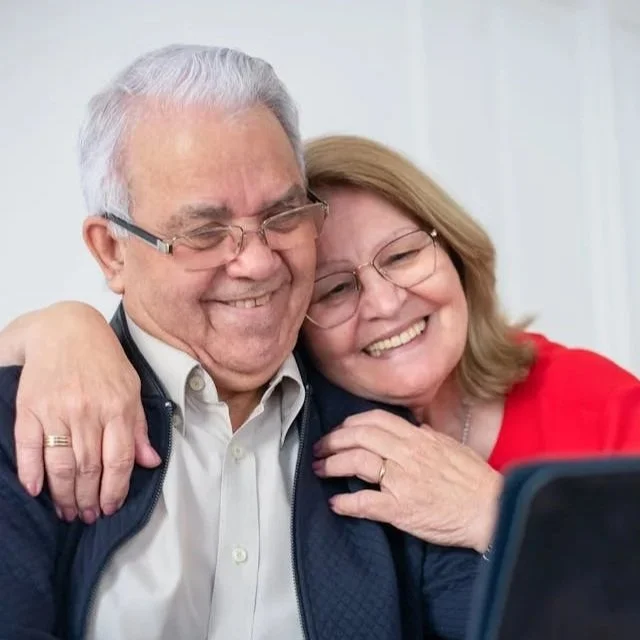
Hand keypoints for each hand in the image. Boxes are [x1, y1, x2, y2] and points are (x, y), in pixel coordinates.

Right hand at [12, 302, 160, 521]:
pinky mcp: (29, 407)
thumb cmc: (104, 360)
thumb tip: (150, 462)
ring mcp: (57, 410)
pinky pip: (29, 447)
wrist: (64, 329)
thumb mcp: (131, 388)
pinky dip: (31, 473)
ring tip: (67, 511)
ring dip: (64, 494)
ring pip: (61, 464)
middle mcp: (88, 411)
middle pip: (89, 468)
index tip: (111, 507)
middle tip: (87, 516)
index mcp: (118, 407)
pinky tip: (37, 491)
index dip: (115, 490)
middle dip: (89, 499)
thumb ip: (138, 427)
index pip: (119, 460)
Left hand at [312, 409, 501, 551]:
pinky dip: (346, 503)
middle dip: (334, 440)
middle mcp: (407, 455)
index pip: (375, 420)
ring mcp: (402, 481)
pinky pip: (366, 503)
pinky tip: (335, 504)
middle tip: (321, 447)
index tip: (341, 429)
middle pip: (359, 437)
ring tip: (320, 469)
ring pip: (357, 462)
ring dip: (332, 465)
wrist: (492, 510)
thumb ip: (428, 437)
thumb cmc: (475, 480)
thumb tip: (413, 429)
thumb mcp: (452, 446)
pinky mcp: (401, 509)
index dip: (351, 423)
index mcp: (418, 439)